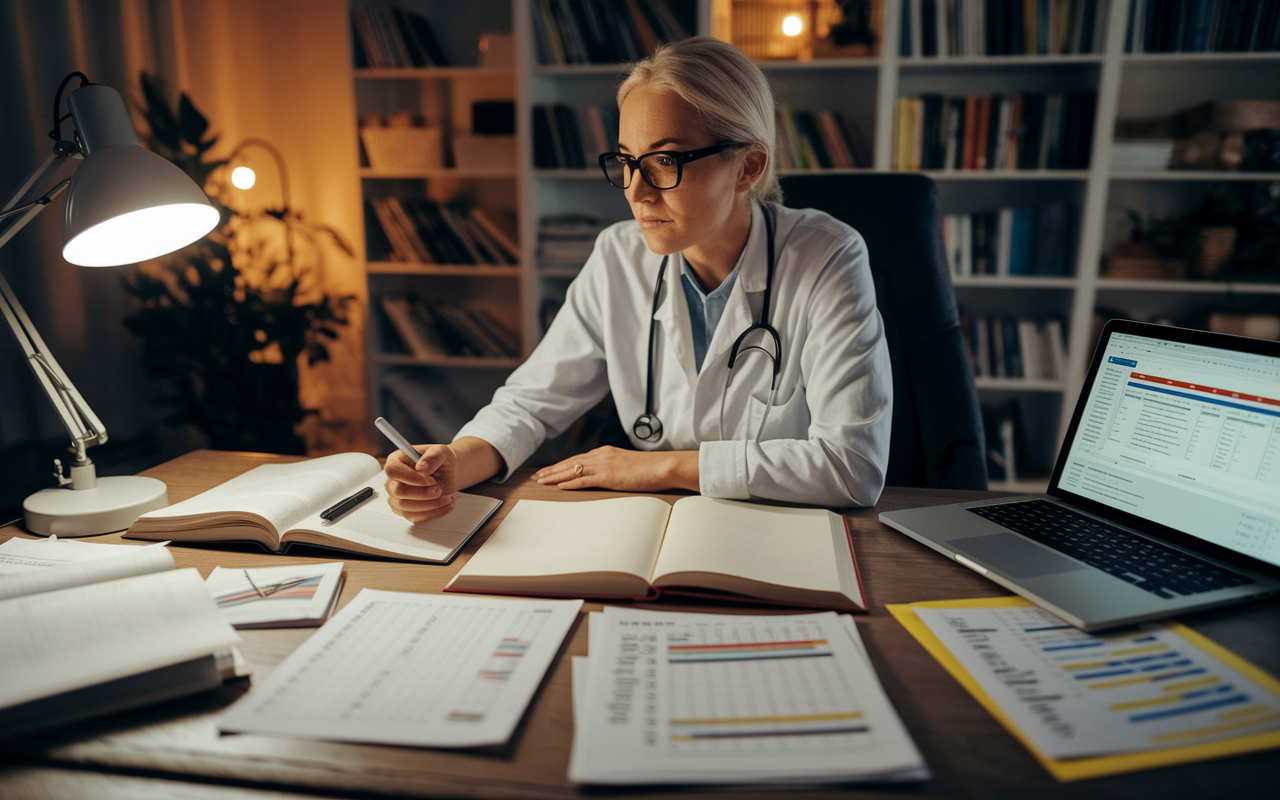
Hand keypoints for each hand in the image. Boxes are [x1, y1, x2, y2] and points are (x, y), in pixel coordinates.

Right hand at [384, 444, 458, 522]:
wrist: (446, 473)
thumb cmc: (440, 461)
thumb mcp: (441, 452)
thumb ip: (432, 456)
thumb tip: (421, 467)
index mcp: (396, 460)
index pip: (393, 470)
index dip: (412, 477)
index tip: (431, 480)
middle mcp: (393, 479)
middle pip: (398, 491)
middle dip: (422, 494)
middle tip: (439, 489)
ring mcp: (396, 496)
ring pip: (405, 507)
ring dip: (430, 505)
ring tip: (447, 498)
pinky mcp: (404, 510)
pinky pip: (413, 517)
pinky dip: (432, 513)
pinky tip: (445, 505)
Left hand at [534, 447, 697, 492]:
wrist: (662, 467)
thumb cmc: (649, 469)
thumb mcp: (626, 465)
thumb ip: (613, 467)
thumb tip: (605, 475)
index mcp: (605, 452)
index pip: (577, 458)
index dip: (560, 465)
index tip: (549, 470)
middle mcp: (601, 456)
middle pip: (570, 463)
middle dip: (552, 470)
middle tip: (538, 476)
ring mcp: (604, 466)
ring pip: (573, 470)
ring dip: (555, 476)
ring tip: (542, 482)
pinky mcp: (609, 476)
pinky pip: (585, 480)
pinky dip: (571, 483)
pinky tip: (560, 486)